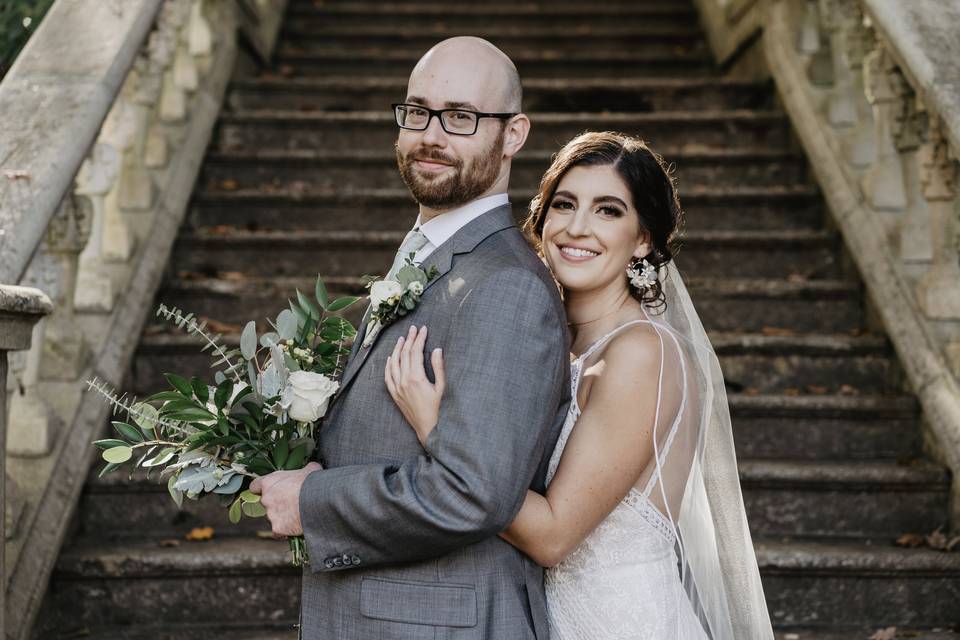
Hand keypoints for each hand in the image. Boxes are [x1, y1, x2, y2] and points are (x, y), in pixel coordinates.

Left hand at [248, 461, 322, 536]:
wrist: (318, 499)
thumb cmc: (311, 481)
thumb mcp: (309, 470)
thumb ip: (304, 470)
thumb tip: (311, 468)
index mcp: (269, 482)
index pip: (255, 486)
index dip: (261, 489)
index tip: (270, 491)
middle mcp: (266, 499)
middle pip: (265, 503)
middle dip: (276, 504)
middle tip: (291, 503)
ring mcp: (270, 515)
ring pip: (273, 518)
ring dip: (282, 517)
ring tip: (298, 515)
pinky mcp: (277, 528)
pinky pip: (278, 532)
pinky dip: (285, 532)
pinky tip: (294, 528)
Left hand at [384, 325, 445, 443]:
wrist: (428, 429)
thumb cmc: (439, 410)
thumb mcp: (442, 388)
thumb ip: (439, 368)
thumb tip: (436, 350)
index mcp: (416, 378)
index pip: (416, 352)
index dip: (419, 339)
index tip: (423, 329)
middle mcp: (404, 381)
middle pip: (405, 355)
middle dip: (409, 340)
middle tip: (413, 329)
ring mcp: (397, 388)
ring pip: (394, 363)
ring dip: (398, 349)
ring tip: (402, 339)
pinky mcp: (395, 395)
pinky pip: (388, 377)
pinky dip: (388, 365)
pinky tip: (391, 358)